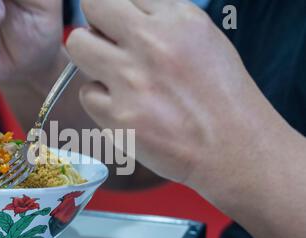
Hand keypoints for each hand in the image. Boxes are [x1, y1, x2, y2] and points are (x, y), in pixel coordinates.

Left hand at [66, 0, 287, 193]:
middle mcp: (152, 42)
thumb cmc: (221, 97)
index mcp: (177, 19)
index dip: (116, 13)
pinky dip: (101, 101)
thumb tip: (121, 16)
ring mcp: (132, 79)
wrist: (234, 148)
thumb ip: (161, 21)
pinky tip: (124, 110)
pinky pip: (87, 94)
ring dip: (90, 58)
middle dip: (95, 25)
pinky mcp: (119, 116)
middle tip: (108, 46)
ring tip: (114, 77)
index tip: (119, 27)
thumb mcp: (202, 39)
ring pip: (78, 45)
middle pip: (92, 6)